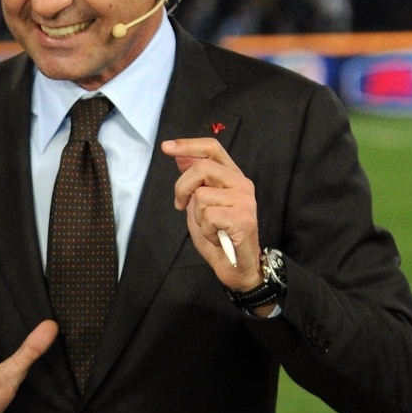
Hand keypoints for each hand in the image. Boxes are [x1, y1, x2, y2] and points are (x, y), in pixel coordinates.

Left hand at [163, 138, 264, 294]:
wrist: (238, 267)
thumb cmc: (220, 238)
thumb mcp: (200, 206)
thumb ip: (194, 182)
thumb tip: (181, 157)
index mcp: (232, 177)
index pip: (212, 148)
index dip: (188, 145)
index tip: (166, 147)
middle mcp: (241, 183)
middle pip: (202, 168)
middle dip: (182, 187)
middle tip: (180, 205)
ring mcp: (244, 200)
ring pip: (201, 196)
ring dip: (198, 218)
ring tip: (211, 229)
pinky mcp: (243, 218)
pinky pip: (209, 216)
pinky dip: (206, 231)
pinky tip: (217, 238)